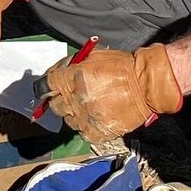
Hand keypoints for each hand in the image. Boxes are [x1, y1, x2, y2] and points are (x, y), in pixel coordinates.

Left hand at [42, 44, 182, 150]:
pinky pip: (82, 133)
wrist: (146, 86)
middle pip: (55, 105)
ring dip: (75, 114)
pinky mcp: (97, 132)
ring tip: (90, 107)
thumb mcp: (92, 57)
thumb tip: (54, 75)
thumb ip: (69, 66)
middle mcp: (75, 99)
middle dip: (61, 100)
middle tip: (74, 97)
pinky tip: (97, 117)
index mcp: (72, 78)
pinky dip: (87, 126)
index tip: (49, 89)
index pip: (44, 86)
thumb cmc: (120, 67)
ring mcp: (86, 118)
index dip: (46, 87)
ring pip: (68, 121)